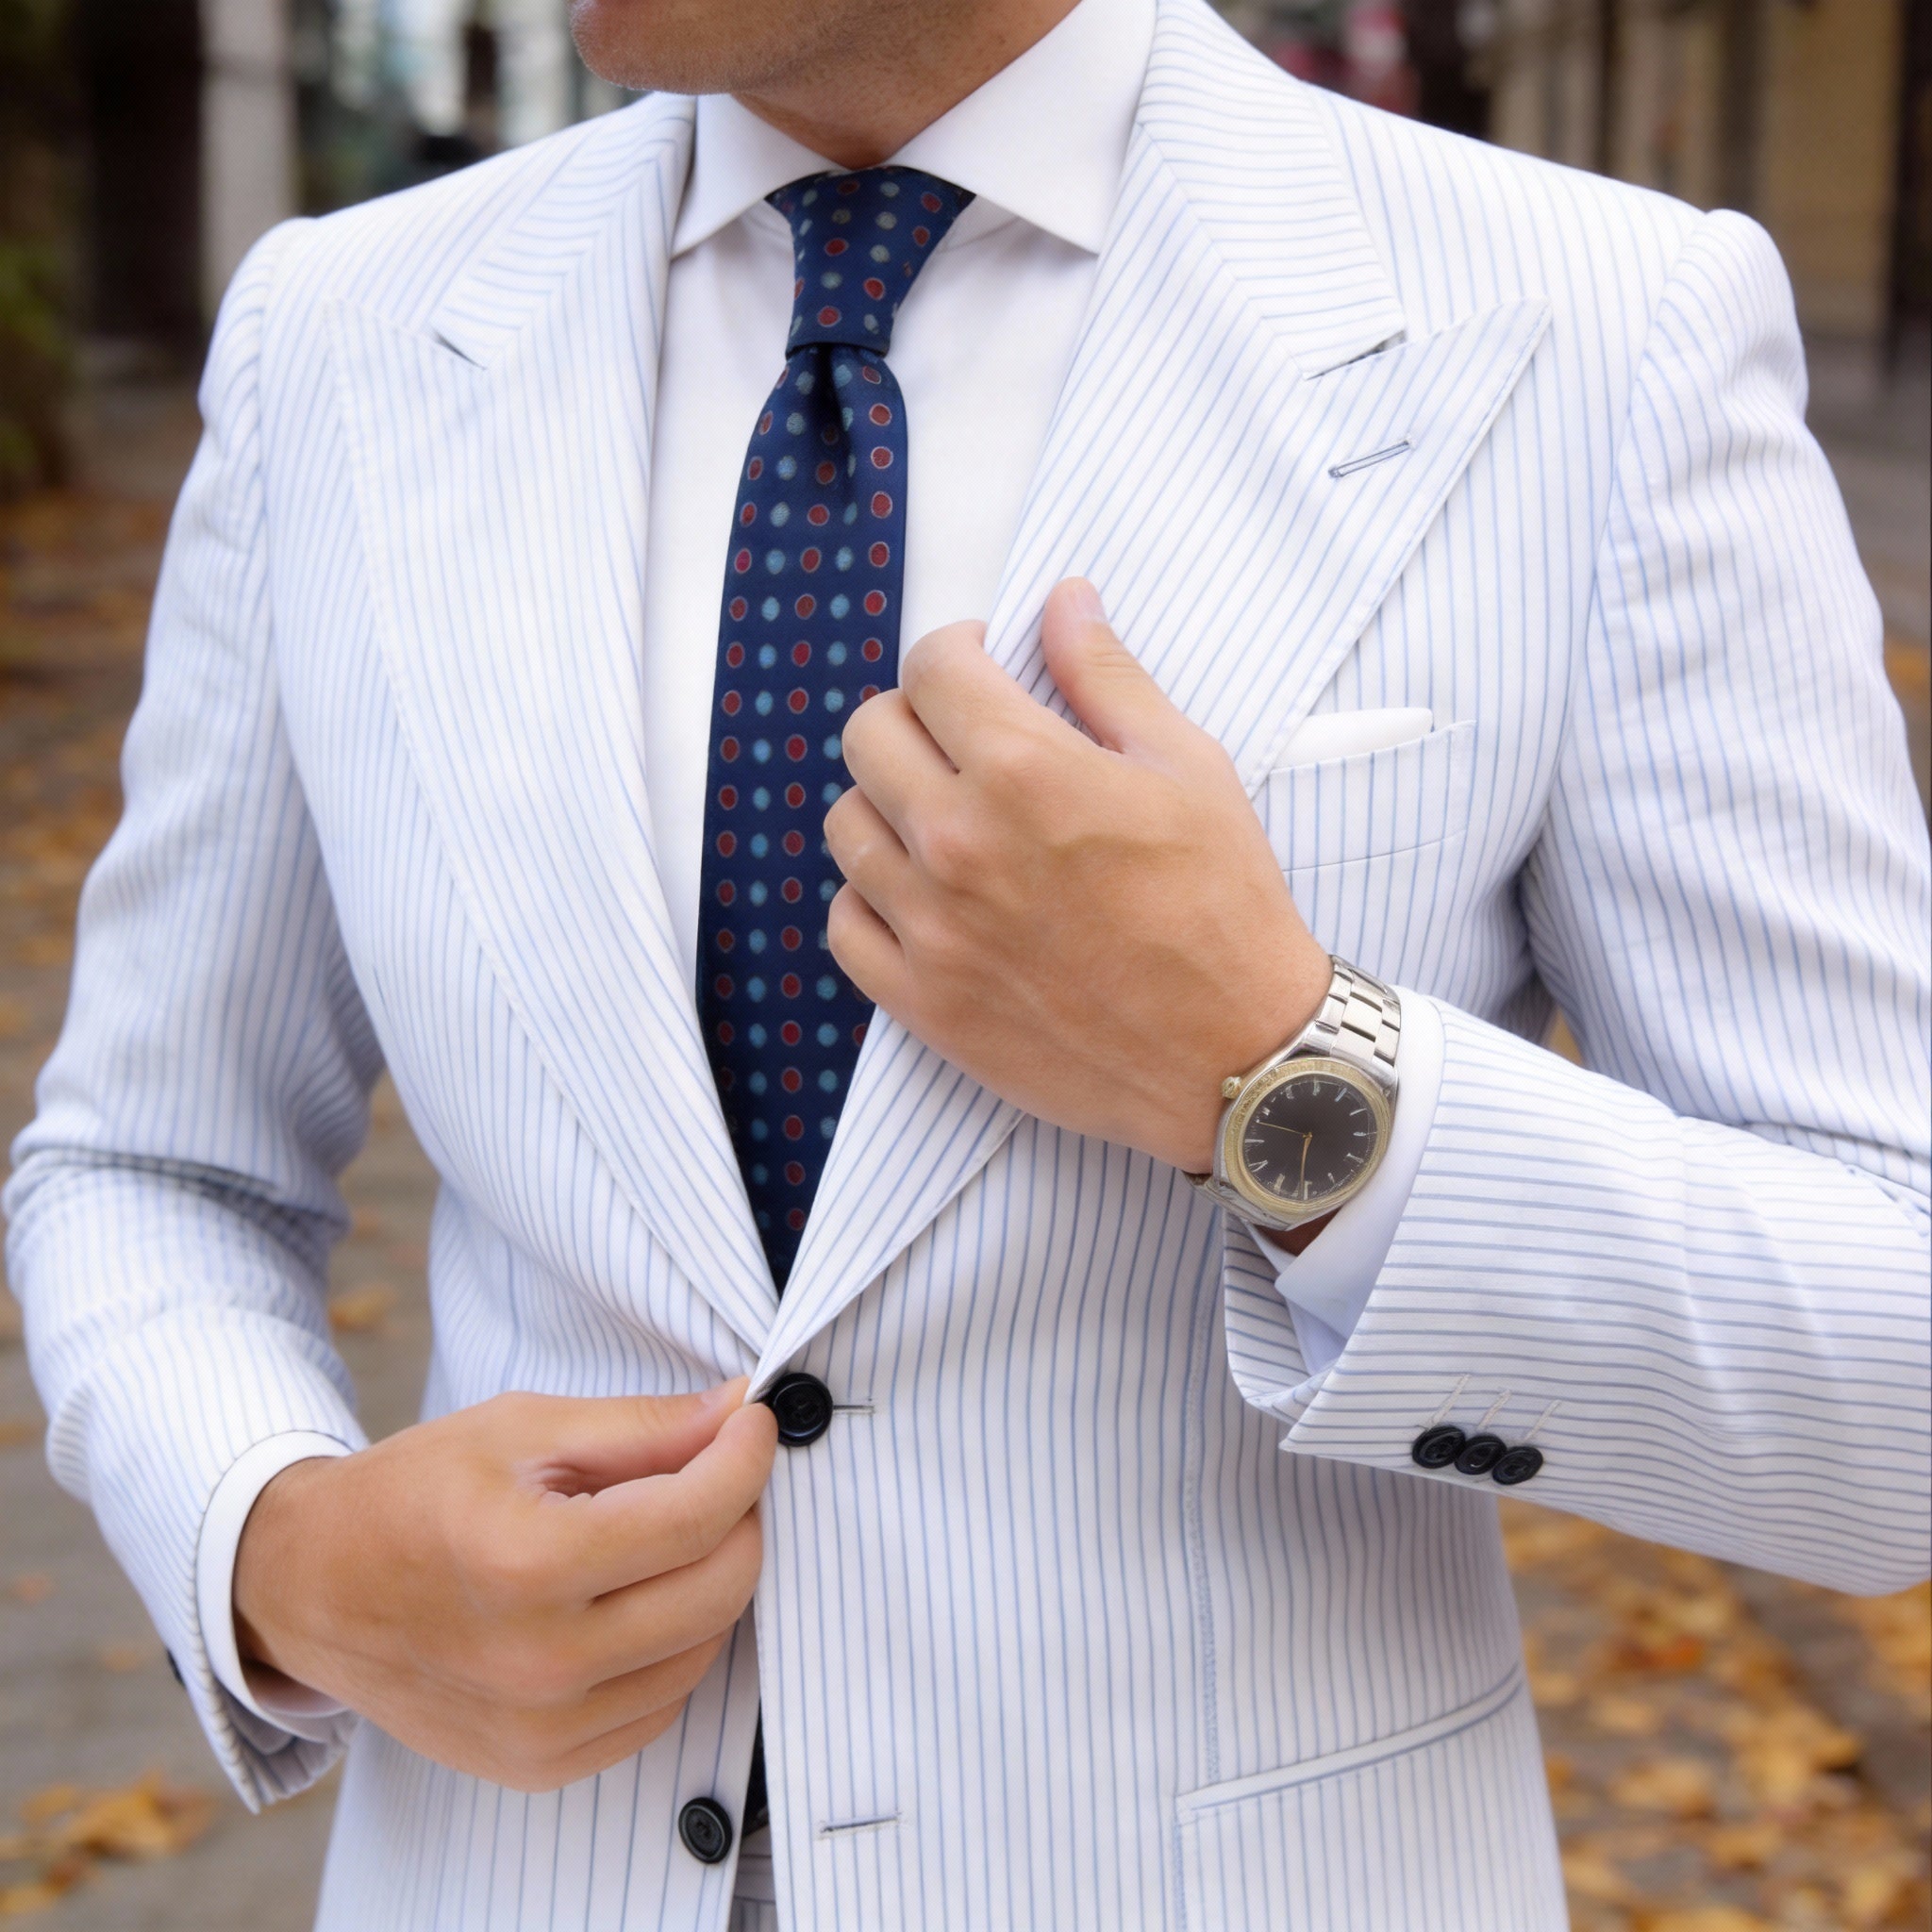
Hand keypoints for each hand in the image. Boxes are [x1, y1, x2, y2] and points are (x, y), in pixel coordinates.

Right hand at [234, 1381, 776, 1791]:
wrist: (312, 1586)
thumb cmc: (414, 1492)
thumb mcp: (523, 1429)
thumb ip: (643, 1426)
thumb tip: (738, 1410)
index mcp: (525, 1563)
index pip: (695, 1516)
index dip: (745, 1456)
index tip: (751, 1421)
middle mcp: (536, 1662)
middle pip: (718, 1588)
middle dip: (741, 1515)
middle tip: (719, 1469)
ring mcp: (538, 1729)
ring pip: (703, 1649)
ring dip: (712, 1579)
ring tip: (670, 1528)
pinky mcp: (539, 1765)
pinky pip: (660, 1704)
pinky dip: (674, 1643)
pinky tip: (638, 1595)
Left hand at [825, 578, 1329, 1173]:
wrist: (1235, 1054)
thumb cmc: (1224, 909)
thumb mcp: (1188, 767)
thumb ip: (1107, 677)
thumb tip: (1064, 602)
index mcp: (1024, 771)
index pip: (931, 668)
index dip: (957, 652)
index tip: (980, 669)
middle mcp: (958, 843)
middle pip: (869, 736)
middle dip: (914, 718)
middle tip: (962, 741)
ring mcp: (932, 928)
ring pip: (846, 827)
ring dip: (887, 806)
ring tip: (943, 818)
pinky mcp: (924, 1002)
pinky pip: (846, 926)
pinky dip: (871, 899)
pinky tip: (923, 896)